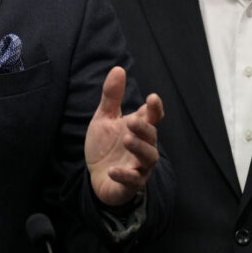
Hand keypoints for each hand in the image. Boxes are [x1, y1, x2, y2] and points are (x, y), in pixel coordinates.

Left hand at [84, 66, 163, 206]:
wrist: (96, 176)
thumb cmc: (105, 145)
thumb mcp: (104, 118)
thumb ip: (111, 96)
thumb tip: (118, 68)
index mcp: (138, 129)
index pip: (152, 117)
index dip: (155, 108)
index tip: (152, 98)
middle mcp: (143, 147)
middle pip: (151, 137)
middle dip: (144, 129)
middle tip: (132, 122)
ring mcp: (139, 166)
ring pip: (148, 159)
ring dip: (139, 149)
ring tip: (126, 140)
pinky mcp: (130, 184)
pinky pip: (132, 181)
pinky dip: (124, 175)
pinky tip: (112, 170)